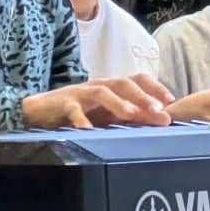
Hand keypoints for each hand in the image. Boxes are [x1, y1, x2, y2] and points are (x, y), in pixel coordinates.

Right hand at [22, 76, 172, 130]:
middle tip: (159, 111)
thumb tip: (156, 121)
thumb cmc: (75, 113)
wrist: (38, 112)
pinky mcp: (62, 104)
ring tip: (132, 115)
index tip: (171, 100)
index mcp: (110, 87)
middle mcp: (97, 86)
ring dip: (118, 103)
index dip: (154, 87)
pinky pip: (73, 111)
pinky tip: (88, 131)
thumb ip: (127, 116)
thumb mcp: (104, 114)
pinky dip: (81, 121)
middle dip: (143, 96)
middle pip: (123, 83)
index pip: (136, 79)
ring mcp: (80, 94)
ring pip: (102, 92)